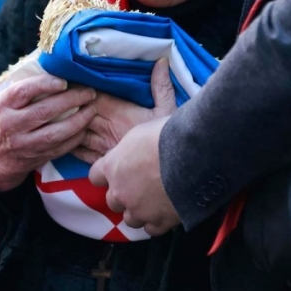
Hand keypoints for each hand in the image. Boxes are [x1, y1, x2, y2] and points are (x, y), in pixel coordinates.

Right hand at [0, 75, 96, 192]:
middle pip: (44, 111)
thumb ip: (24, 90)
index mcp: (2, 105)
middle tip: (89, 92)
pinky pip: (59, 148)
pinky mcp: (34, 158)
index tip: (64, 81)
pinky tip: (84, 128)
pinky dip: (75, 138)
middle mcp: (11, 124)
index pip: (23, 91)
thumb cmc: (2, 121)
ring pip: (55, 133)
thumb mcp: (3, 102)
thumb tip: (54, 69)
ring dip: (78, 120)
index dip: (46, 84)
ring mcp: (23, 144)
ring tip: (91, 109)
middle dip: (71, 100)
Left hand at [88, 63, 180, 236]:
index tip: (115, 168)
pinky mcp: (156, 224)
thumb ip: (157, 89)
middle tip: (140, 182)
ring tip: (154, 197)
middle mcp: (119, 191)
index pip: (95, 174)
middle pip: (112, 198)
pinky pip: (149, 228)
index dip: (106, 171)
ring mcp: (137, 210)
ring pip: (130, 216)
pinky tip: (165, 211)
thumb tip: (161, 62)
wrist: (194, 165)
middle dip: (124, 192)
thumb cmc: (172, 136)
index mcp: (111, 165)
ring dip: (139, 208)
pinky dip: (156, 222)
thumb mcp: (161, 109)